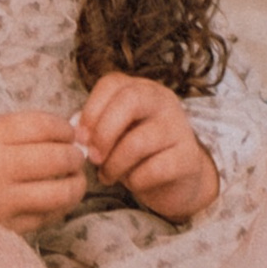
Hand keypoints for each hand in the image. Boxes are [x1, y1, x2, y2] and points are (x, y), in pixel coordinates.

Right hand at [0, 112, 85, 267]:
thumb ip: (9, 132)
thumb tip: (57, 132)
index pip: (43, 125)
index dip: (64, 127)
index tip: (69, 131)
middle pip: (57, 157)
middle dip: (75, 155)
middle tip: (78, 155)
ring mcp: (1, 202)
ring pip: (60, 192)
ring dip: (75, 184)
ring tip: (76, 179)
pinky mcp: (4, 228)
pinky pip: (46, 217)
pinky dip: (58, 207)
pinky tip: (56, 199)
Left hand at [76, 74, 218, 222]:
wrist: (177, 181)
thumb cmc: (137, 153)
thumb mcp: (117, 133)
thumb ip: (97, 127)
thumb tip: (77, 133)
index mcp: (141, 89)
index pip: (112, 84)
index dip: (91, 110)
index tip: (80, 137)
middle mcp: (163, 101)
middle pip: (129, 101)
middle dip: (103, 132)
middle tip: (93, 157)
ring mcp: (179, 127)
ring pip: (139, 141)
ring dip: (114, 164)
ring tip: (107, 176)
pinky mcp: (189, 157)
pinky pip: (155, 169)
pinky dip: (136, 180)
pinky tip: (132, 183)